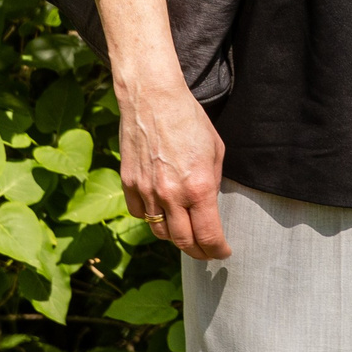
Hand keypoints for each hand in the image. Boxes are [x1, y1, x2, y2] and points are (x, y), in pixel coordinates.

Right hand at [93, 0, 229, 260]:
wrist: (152, 99)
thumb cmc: (189, 120)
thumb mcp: (216, 150)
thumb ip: (213, 182)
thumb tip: (209, 206)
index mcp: (199, 187)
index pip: (208, 236)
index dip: (217, 250)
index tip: (223, 253)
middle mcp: (171, 195)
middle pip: (183, 242)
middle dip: (198, 252)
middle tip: (207, 252)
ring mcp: (147, 191)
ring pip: (159, 233)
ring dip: (175, 238)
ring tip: (186, 234)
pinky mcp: (129, 184)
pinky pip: (140, 214)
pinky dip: (152, 219)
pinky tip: (162, 213)